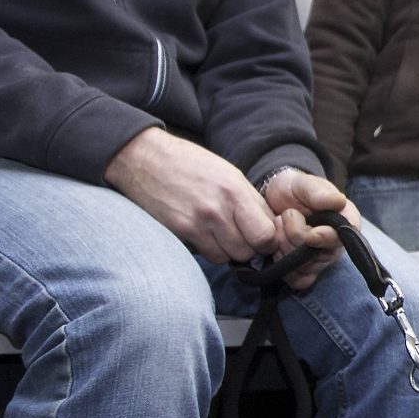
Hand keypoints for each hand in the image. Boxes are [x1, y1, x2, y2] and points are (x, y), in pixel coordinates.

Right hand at [105, 127, 278, 265]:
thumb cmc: (191, 164)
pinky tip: (205, 234)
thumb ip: (251, 201)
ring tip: (221, 232)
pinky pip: (206, 255)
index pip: (266, 235)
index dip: (268, 240)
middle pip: (247, 251)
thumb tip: (272, 226)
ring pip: (227, 258)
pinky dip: (210, 249)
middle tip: (241, 234)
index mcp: (235, 191)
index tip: (263, 236)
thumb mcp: (229, 173)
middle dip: (249, 247)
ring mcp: (197, 224)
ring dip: (228, 250)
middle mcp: (218, 210)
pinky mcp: (179, 232)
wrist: (146, 159)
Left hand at [260, 168, 360, 289]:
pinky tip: (277, 248)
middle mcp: (337, 246)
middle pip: (317, 256)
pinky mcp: (305, 273)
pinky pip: (297, 280)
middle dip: (294, 235)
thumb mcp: (305, 184)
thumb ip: (319, 193)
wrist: (276, 201)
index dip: (327, 239)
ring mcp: (321, 263)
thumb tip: (339, 201)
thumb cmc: (295, 190)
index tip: (311, 235)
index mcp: (346, 223)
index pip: (343, 238)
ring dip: (284, 247)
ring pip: (303, 268)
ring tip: (280, 227)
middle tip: (286, 215)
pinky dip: (283, 265)